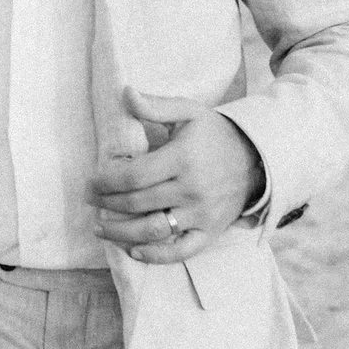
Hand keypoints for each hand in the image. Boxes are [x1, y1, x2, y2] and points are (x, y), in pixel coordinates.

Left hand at [92, 88, 265, 264]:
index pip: (133, 176)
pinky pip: (181, 251)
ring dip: (121, 232)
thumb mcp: (189, 112)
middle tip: (90, 200)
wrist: (258, 159)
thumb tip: (125, 93)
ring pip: (153, 230)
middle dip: (107, 203)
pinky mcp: (210, 232)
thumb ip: (155, 106)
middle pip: (137, 203)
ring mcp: (202, 214)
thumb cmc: (216, 134)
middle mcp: (192, 189)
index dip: (106, 181)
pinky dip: (155, 255)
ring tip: (100, 227)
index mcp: (183, 158)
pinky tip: (133, 250)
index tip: (91, 180)